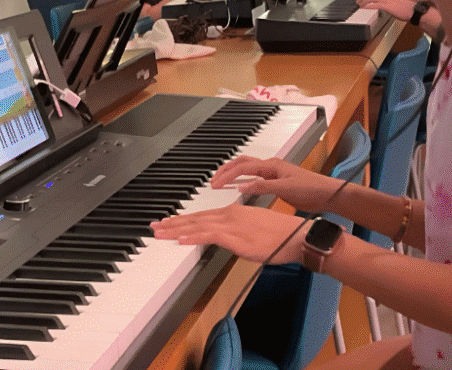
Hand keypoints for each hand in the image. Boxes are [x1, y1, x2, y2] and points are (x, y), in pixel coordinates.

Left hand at [150, 203, 307, 264]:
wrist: (296, 236)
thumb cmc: (280, 235)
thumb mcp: (254, 231)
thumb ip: (237, 233)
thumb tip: (228, 238)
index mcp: (233, 213)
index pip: (202, 215)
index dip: (183, 219)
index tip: (168, 222)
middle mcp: (229, 215)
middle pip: (195, 218)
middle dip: (173, 223)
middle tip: (154, 226)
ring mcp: (231, 225)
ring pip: (197, 225)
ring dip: (176, 229)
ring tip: (159, 232)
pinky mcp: (235, 237)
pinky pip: (208, 236)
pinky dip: (192, 236)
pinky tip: (179, 239)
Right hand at [213, 155, 342, 214]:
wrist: (327, 194)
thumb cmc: (311, 189)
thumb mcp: (285, 188)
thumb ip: (263, 187)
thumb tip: (241, 186)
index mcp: (271, 165)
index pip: (242, 167)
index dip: (227, 175)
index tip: (215, 184)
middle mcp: (270, 166)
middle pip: (242, 163)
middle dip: (226, 170)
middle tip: (213, 180)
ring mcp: (273, 172)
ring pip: (247, 168)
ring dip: (233, 172)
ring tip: (220, 181)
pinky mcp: (276, 181)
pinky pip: (254, 176)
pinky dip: (243, 179)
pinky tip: (238, 186)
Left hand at [357, 0, 430, 22]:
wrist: (419, 10)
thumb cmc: (414, 7)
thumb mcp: (403, 1)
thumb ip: (395, 0)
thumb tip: (388, 4)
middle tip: (359, 1)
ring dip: (364, 1)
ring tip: (360, 5)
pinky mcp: (389, 6)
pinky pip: (375, 5)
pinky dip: (368, 6)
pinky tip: (364, 8)